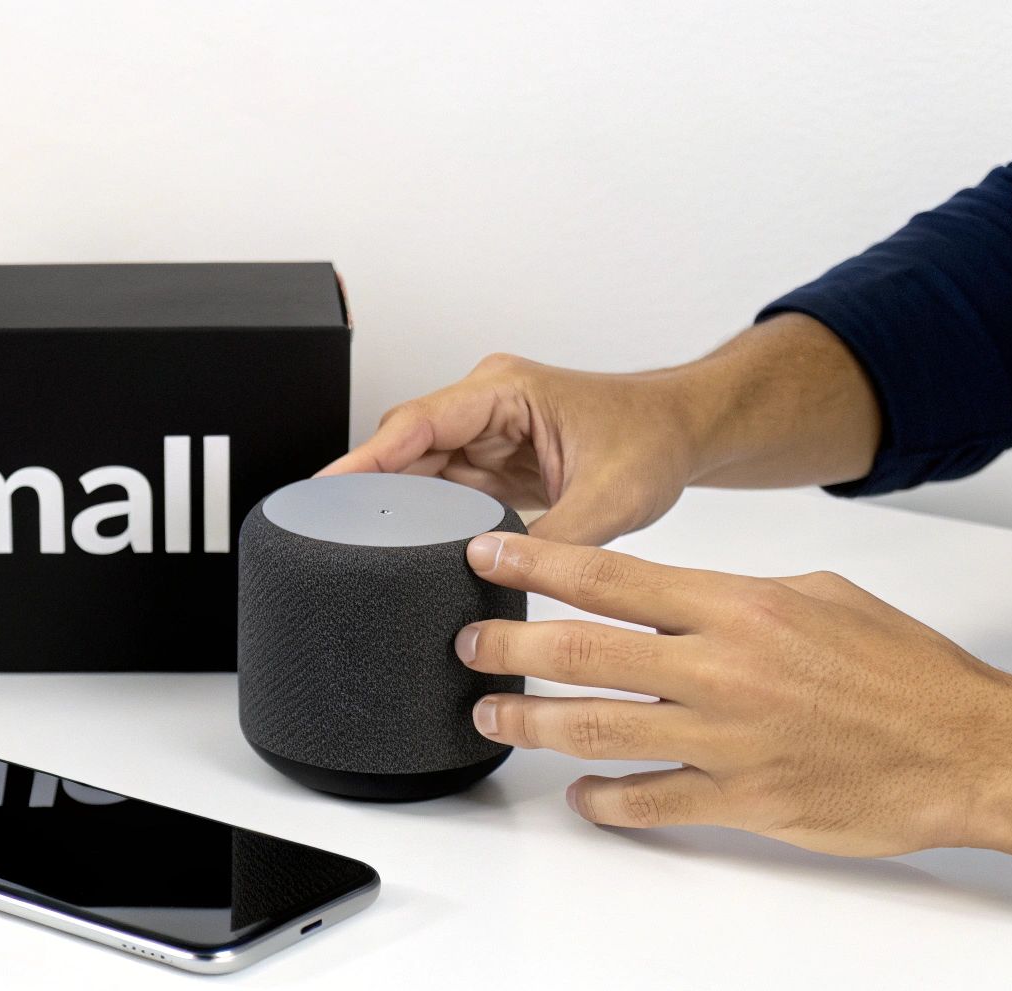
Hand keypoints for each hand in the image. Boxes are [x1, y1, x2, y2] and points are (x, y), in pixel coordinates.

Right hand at [318, 314, 881, 545]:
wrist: (685, 433)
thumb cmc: (654, 440)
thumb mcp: (613, 497)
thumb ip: (557, 541)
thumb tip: (502, 579)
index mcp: (503, 392)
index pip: (416, 424)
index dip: (367, 459)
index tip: (327, 489)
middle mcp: (483, 407)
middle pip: (403, 448)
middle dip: (370, 489)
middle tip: (333, 534)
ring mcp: (483, 436)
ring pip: (417, 474)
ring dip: (398, 510)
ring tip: (363, 550)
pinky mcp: (489, 466)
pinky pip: (441, 493)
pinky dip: (425, 521)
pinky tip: (406, 552)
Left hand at [455, 532, 1011, 857]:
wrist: (968, 748)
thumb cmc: (902, 671)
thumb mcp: (818, 595)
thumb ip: (733, 595)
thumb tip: (669, 595)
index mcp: (738, 606)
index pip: (610, 577)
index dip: (536, 564)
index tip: (485, 557)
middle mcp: (721, 668)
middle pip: (582, 651)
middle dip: (509, 646)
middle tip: (469, 645)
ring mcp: (727, 739)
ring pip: (597, 729)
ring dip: (531, 723)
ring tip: (491, 716)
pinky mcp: (742, 801)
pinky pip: (650, 801)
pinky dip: (603, 800)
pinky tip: (578, 794)